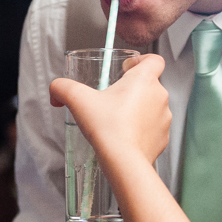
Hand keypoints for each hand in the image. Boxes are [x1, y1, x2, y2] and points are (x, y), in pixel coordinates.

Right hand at [50, 54, 169, 171]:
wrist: (123, 161)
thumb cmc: (107, 127)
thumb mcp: (77, 100)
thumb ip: (62, 88)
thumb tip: (56, 89)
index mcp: (144, 79)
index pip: (154, 59)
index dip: (140, 61)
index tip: (126, 70)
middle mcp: (159, 96)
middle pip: (149, 84)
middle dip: (132, 90)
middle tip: (113, 99)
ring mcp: (164, 118)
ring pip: (152, 107)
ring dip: (138, 110)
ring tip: (118, 120)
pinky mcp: (163, 138)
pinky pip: (153, 128)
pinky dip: (142, 130)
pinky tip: (125, 136)